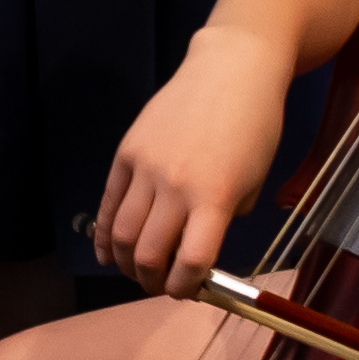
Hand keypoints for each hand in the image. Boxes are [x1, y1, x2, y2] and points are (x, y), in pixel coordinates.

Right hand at [88, 29, 295, 294]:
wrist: (230, 69)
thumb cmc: (255, 126)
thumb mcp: (255, 180)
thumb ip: (225, 217)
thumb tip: (197, 248)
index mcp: (215, 197)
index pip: (190, 261)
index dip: (186, 287)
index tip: (189, 290)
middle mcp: (175, 186)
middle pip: (148, 253)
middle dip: (151, 280)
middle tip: (159, 284)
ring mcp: (145, 168)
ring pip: (121, 234)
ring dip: (126, 262)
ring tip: (136, 269)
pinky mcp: (126, 153)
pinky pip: (108, 204)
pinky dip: (103, 235)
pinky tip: (106, 252)